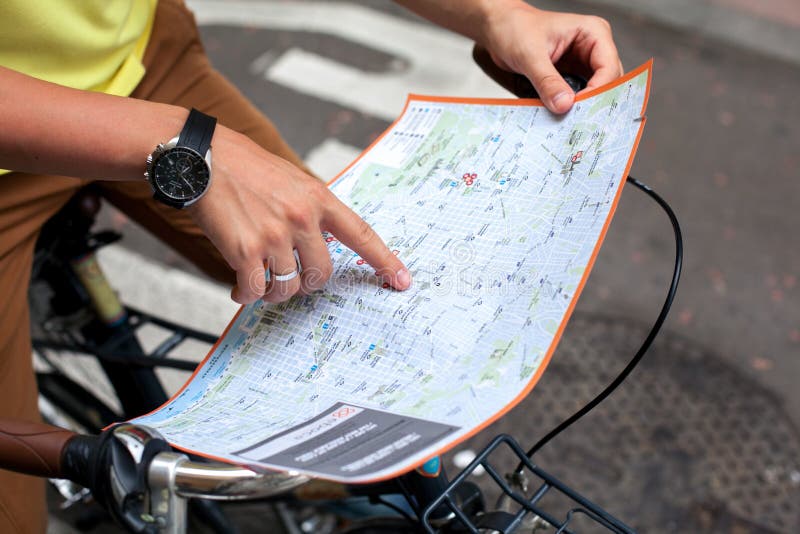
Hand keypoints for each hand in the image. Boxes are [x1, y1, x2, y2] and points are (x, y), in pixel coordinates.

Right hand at [189, 126, 410, 303]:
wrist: (201, 156)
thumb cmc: (244, 167)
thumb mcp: (291, 179)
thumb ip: (311, 208)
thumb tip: (322, 240)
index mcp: (318, 198)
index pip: (361, 235)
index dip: (385, 261)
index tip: (402, 281)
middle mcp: (302, 218)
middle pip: (323, 273)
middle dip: (308, 282)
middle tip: (289, 277)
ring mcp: (274, 235)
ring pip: (289, 287)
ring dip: (274, 293)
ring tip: (260, 282)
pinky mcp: (244, 250)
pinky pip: (255, 290)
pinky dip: (247, 295)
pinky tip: (239, 288)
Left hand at [480, 1, 622, 112]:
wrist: (499, 28)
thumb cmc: (515, 28)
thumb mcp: (530, 55)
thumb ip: (547, 81)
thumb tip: (564, 104)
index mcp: (593, 32)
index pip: (608, 67)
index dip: (598, 91)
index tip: (579, 108)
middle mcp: (593, 48)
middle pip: (606, 82)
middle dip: (593, 102)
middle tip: (579, 121)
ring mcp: (583, 63)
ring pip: (594, 91)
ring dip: (583, 107)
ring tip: (571, 122)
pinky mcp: (571, 76)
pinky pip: (578, 95)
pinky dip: (571, 107)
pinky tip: (563, 117)